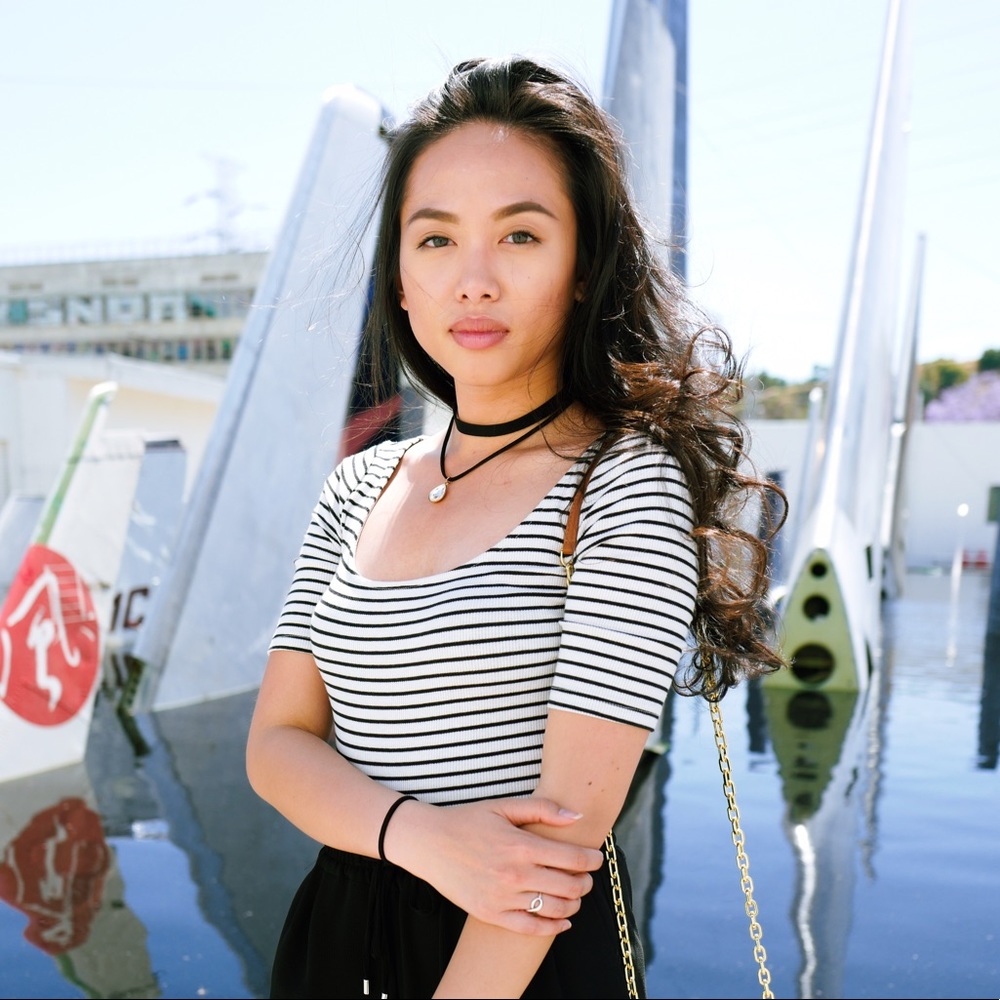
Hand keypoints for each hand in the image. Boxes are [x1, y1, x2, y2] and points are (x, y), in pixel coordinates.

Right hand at [388, 796, 602, 935]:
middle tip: (587, 877)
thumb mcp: (504, 806)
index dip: (592, 860)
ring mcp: (503, 897)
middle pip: (570, 886)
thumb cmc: (468, 820)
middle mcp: (515, 874)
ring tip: (575, 895)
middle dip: (586, 882)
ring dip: (574, 903)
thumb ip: (542, 809)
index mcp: (521, 845)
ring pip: (555, 908)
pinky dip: (554, 927)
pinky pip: (531, 929)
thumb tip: (577, 815)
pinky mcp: (491, 914)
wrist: (430, 843)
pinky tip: (563, 920)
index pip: (573, 858)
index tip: (597, 858)